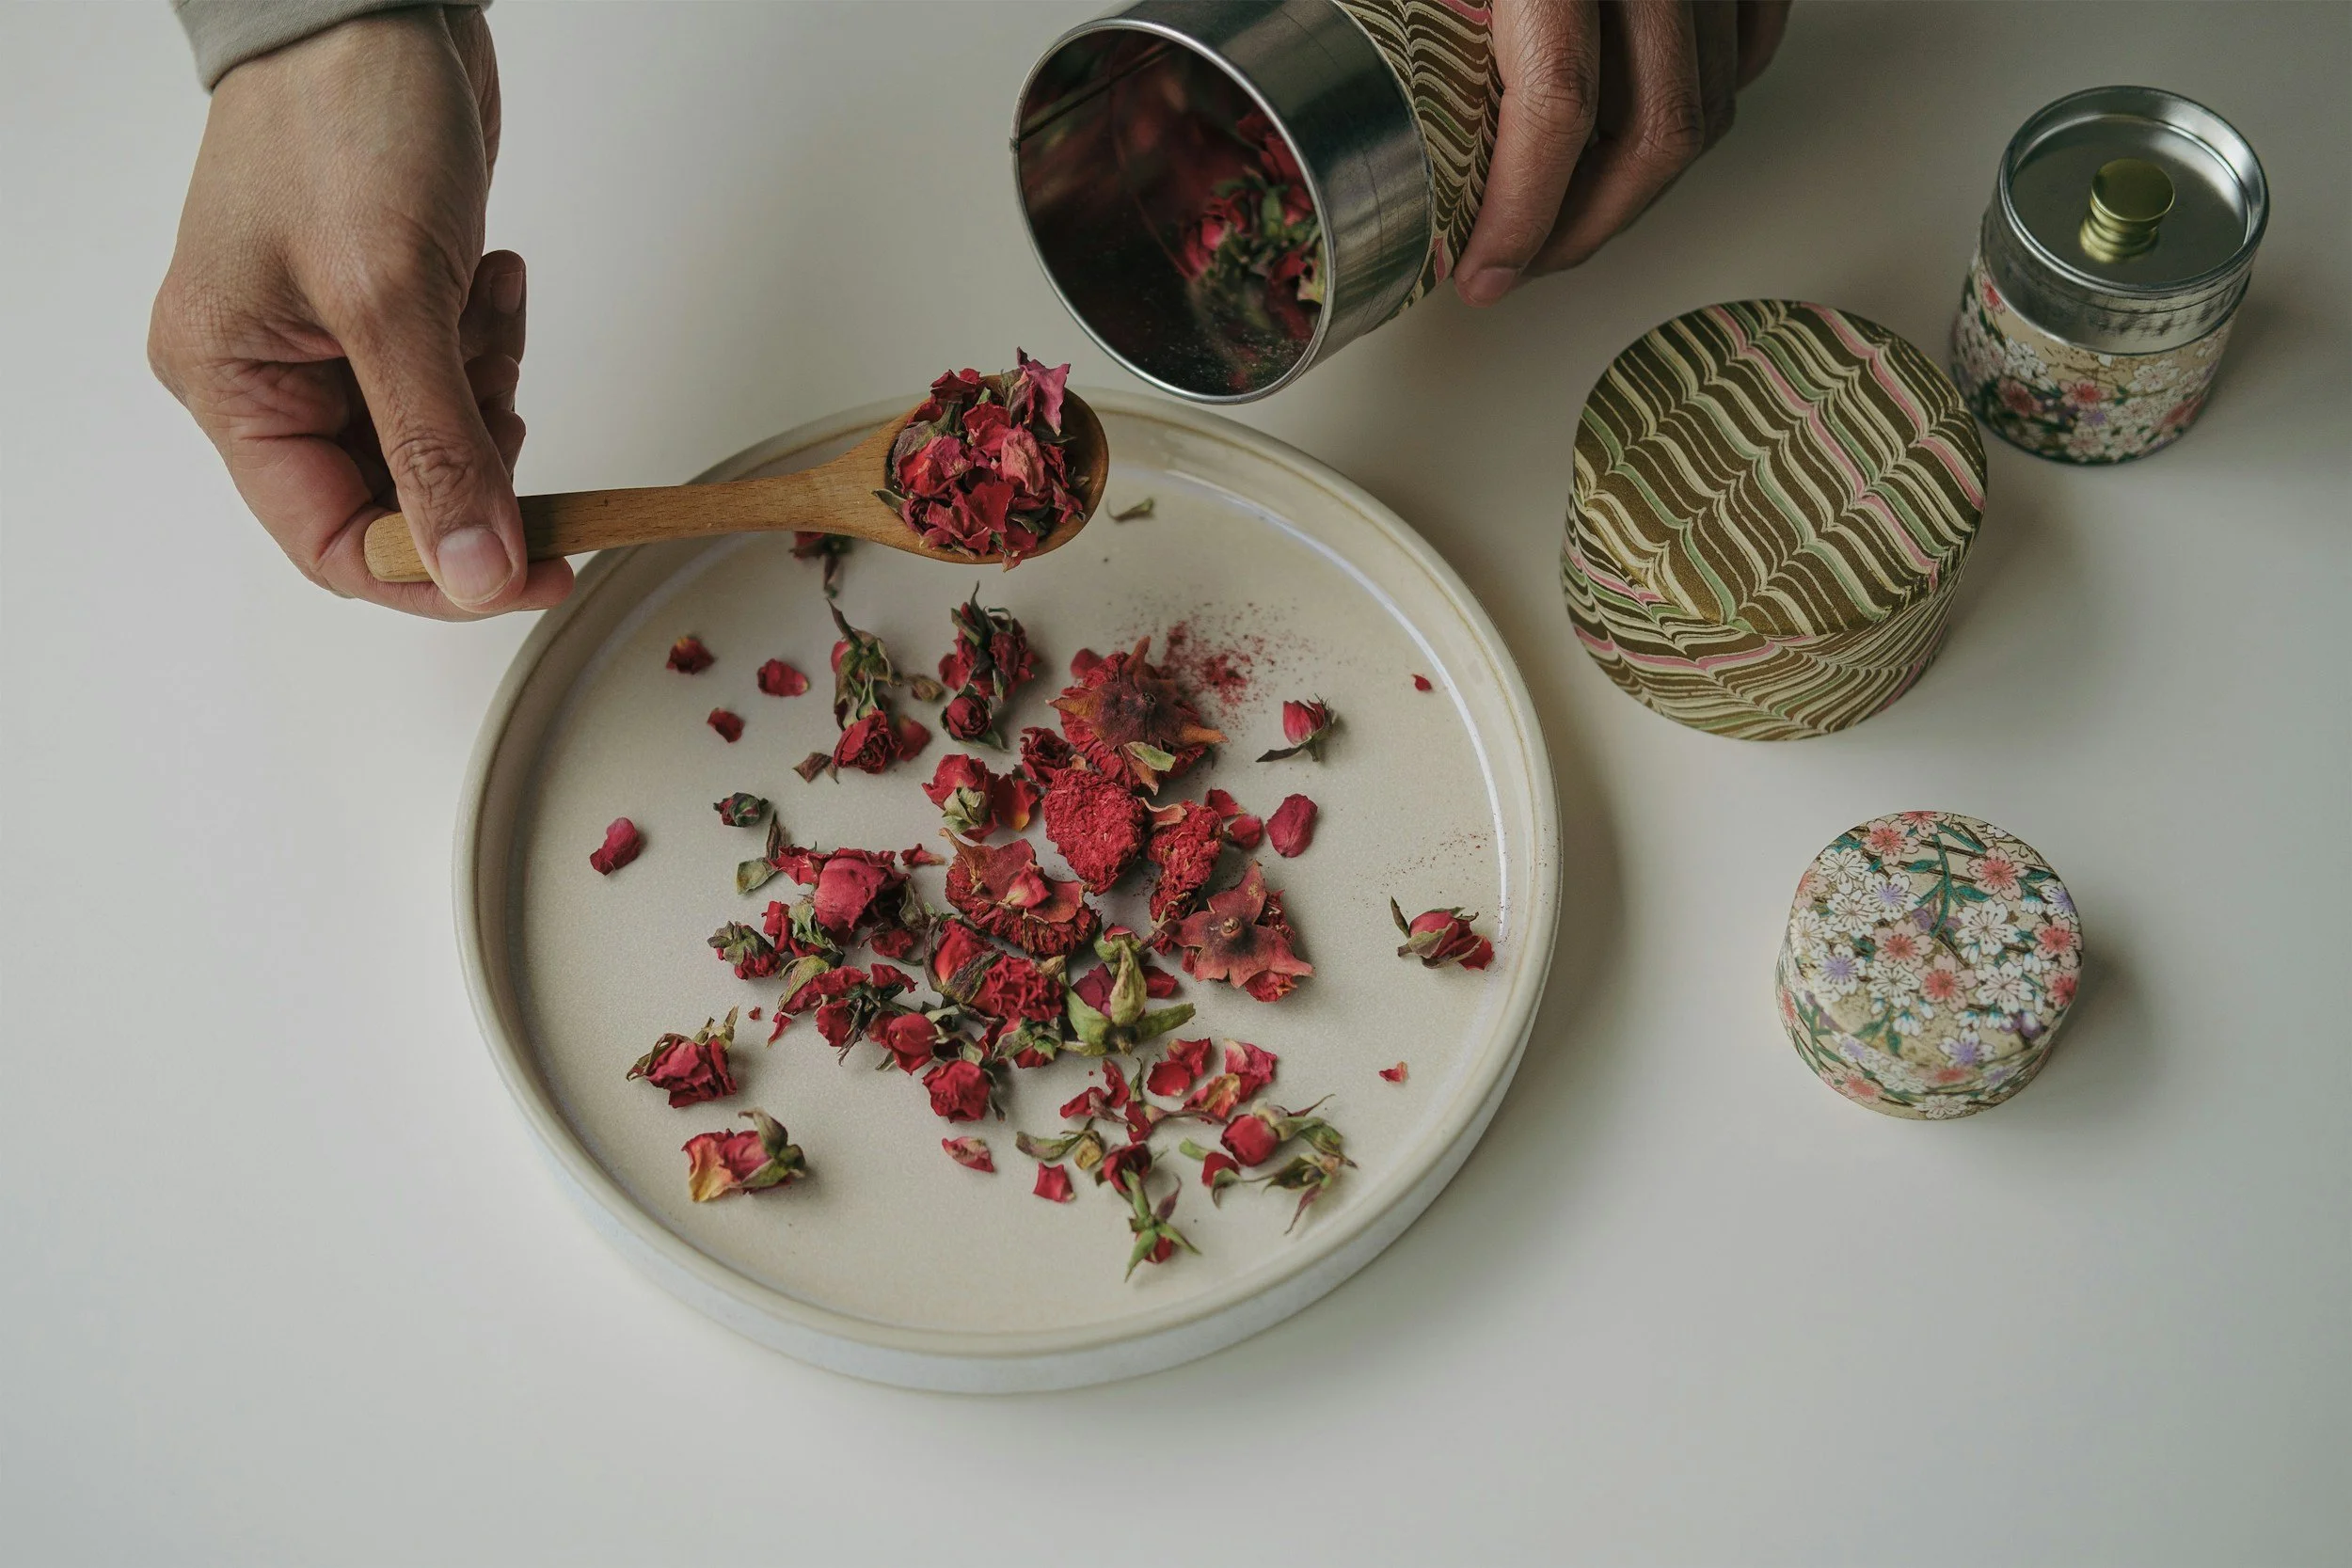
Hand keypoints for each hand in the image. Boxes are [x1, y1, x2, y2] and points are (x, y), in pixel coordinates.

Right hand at [149, 6, 569, 617]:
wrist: (378, 3)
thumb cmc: (342, 117)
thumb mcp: (392, 302)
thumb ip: (437, 449)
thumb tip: (470, 571)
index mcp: (231, 384)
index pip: (333, 541)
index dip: (437, 576)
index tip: (531, 574)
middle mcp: (271, 375)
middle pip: (395, 496)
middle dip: (472, 468)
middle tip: (517, 424)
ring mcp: (332, 342)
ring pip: (440, 440)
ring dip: (488, 392)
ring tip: (483, 307)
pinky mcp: (392, 308)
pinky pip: (460, 377)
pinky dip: (492, 341)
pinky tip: (490, 271)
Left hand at [1454, 0, 1790, 303]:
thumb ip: (1446, 41)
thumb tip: (1434, 145)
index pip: (1559, 106)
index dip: (1521, 213)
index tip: (1484, 270)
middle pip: (1651, 132)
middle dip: (1584, 226)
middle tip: (1523, 263)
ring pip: (1707, 107)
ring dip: (1638, 184)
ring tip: (1571, 213)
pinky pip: (1751, 50)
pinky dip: (1704, 110)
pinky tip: (1639, 142)